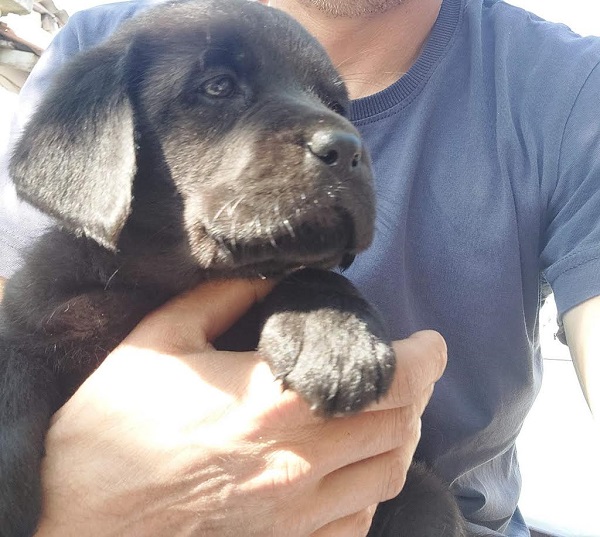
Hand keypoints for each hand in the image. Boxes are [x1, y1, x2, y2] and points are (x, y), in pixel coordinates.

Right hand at [34, 279, 446, 536]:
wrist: (73, 525)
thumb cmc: (108, 430)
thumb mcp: (157, 341)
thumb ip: (221, 298)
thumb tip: (270, 276)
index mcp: (270, 402)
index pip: (384, 379)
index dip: (422, 359)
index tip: (431, 343)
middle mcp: (296, 461)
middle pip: (397, 426)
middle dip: (416, 394)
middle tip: (409, 372)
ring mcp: (294, 515)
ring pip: (387, 474)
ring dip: (401, 439)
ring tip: (391, 415)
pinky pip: (357, 522)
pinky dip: (372, 489)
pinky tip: (357, 470)